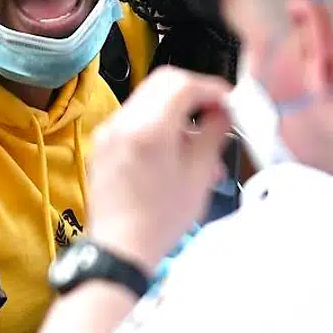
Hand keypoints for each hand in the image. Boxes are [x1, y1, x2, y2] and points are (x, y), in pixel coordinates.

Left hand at [87, 67, 231, 270]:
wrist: (119, 249)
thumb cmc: (158, 222)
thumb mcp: (198, 177)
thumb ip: (213, 135)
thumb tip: (222, 113)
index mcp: (148, 129)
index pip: (183, 84)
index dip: (211, 88)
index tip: (227, 101)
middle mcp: (123, 123)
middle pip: (164, 82)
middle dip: (194, 93)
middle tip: (216, 112)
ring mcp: (109, 132)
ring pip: (150, 99)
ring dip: (178, 110)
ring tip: (200, 142)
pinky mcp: (104, 144)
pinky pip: (136, 119)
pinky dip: (160, 124)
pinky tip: (177, 151)